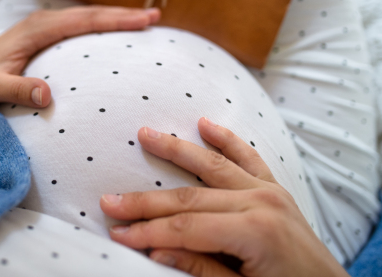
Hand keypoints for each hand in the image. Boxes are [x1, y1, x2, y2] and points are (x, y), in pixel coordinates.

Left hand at [0, 5, 159, 126]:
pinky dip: (99, 27)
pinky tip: (113, 34)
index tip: (144, 20)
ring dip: (114, 18)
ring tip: (144, 22)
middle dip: (123, 14)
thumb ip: (16, 90)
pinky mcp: (42, 36)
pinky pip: (78, 27)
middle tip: (155, 17)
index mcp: (35, 29)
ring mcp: (42, 27)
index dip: (115, 19)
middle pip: (89, 13)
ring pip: (85, 18)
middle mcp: (41, 22)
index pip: (83, 20)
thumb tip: (48, 96)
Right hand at [100, 117, 348, 276]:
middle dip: (146, 201)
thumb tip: (154, 250)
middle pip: (189, 196)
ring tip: (145, 134)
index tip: (116, 232)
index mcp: (255, 232)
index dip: (147, 231)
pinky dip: (226, 139)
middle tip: (110, 200)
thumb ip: (199, 267)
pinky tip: (205, 124)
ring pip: (212, 165)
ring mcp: (269, 191)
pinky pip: (247, 157)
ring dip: (176, 150)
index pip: (185, 227)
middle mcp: (262, 203)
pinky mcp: (274, 188)